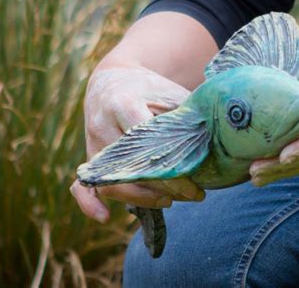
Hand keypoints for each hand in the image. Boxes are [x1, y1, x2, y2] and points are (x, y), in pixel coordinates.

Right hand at [70, 67, 204, 222]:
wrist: (114, 80)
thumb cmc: (149, 88)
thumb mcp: (171, 93)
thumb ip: (188, 116)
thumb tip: (217, 144)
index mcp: (123, 104)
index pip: (147, 145)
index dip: (172, 169)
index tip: (196, 184)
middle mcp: (101, 125)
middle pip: (131, 167)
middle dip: (164, 187)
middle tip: (194, 195)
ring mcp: (91, 143)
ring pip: (112, 181)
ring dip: (142, 198)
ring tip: (172, 201)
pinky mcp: (89, 156)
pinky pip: (81, 185)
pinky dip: (89, 203)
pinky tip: (106, 217)